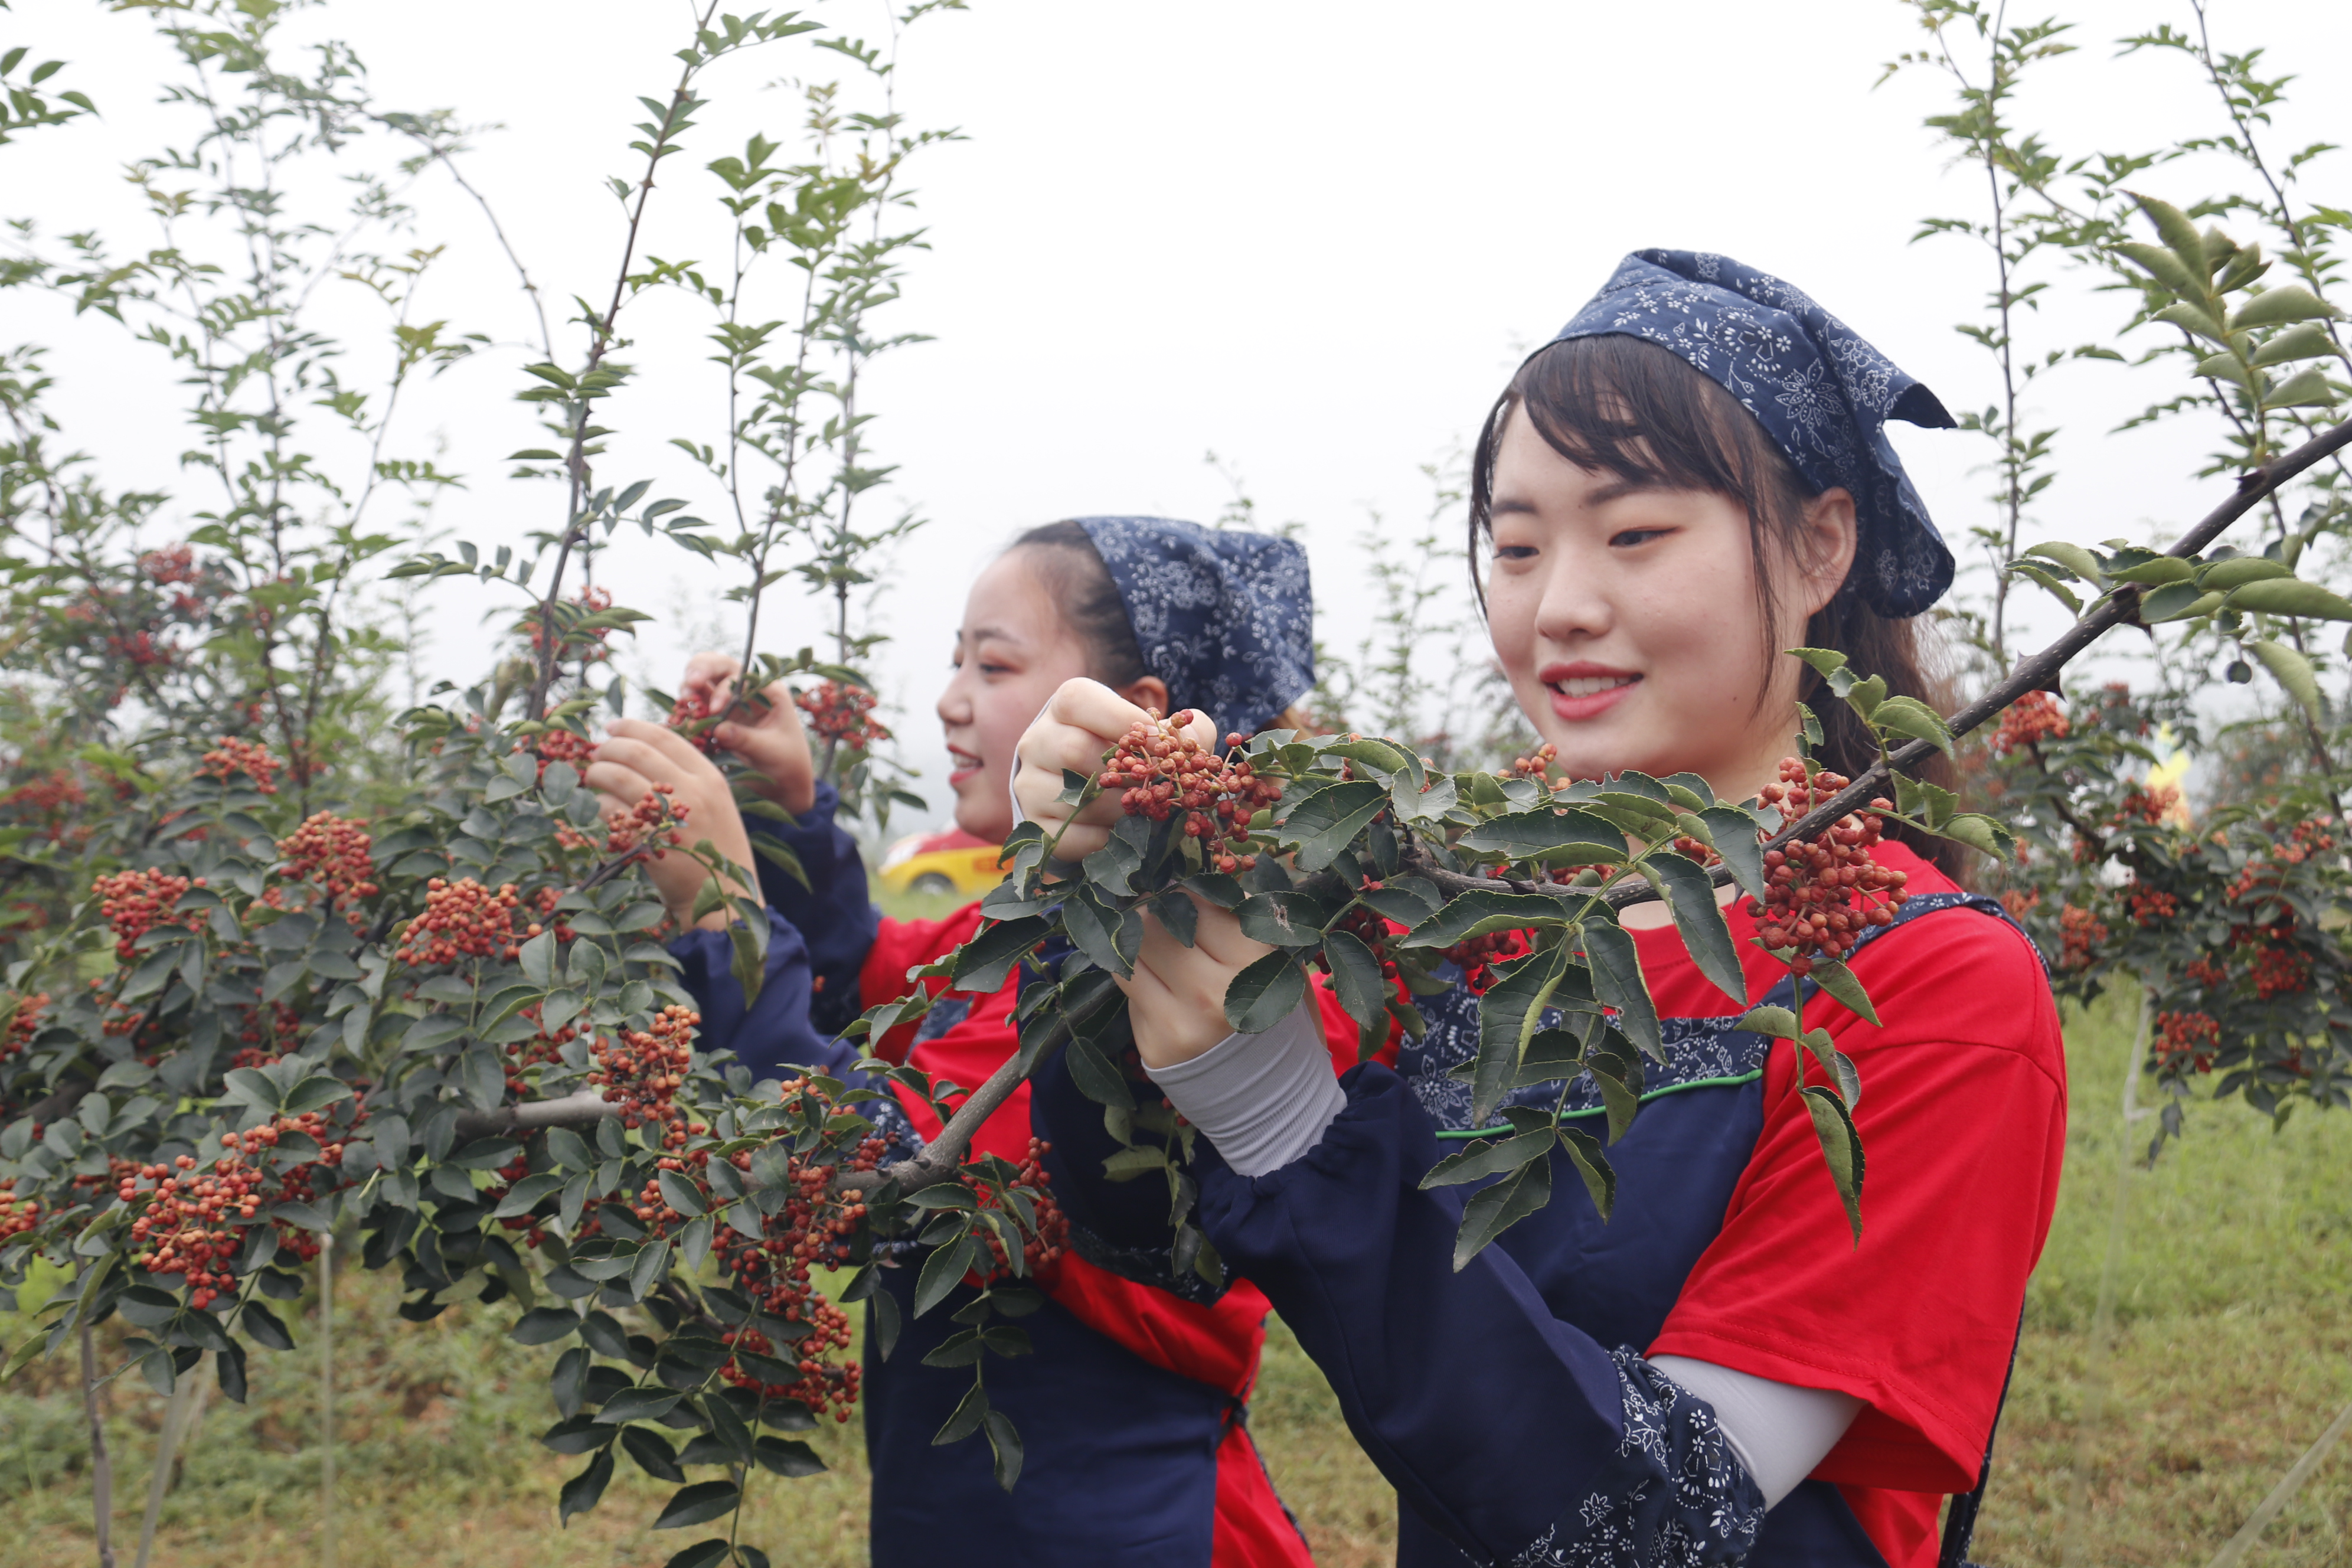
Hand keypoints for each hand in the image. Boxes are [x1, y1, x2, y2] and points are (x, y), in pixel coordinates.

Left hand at [586, 719, 761, 929]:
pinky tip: (599, 809)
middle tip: (597, 754)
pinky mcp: (649, 843)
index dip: (633, 726)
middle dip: (608, 748)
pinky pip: (610, 812)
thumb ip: (690, 779)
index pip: (664, 736)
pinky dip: (598, 806)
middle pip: (636, 752)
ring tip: (591, 778)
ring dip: (596, 773)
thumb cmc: (716, 851)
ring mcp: (671, 818)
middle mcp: (694, 792)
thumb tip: (644, 750)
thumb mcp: (716, 806)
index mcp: (710, 778)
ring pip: (618, 777)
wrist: (725, 900)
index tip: (613, 726)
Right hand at [681, 651, 816, 814]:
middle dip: (700, 670)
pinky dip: (688, 707)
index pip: (741, 675)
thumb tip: (718, 729)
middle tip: (689, 686)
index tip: (716, 710)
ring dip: (690, 687)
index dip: (724, 688)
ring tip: (682, 701)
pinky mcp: (718, 716)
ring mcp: (731, 701)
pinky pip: (698, 704)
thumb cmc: (788, 762)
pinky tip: (681, 716)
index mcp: (768, 691)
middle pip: (719, 666)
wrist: (786, 780)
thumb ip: (745, 739)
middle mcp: (747, 690)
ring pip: (704, 681)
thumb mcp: (770, 751)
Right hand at [1013, 679, 1216, 860]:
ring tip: (1147, 814)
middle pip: (1074, 750)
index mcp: (1066, 707)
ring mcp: (1029, 784)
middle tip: (1158, 787)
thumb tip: (1189, 744)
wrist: (1086, 785)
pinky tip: (1124, 835)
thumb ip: (1181, 730)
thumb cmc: (1128, 750)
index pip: (1081, 701)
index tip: (1159, 742)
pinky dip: (1104, 840)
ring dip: (1119, 810)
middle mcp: (1037, 741)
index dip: (1122, 720)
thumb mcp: (1153, 730)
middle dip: (1125, 773)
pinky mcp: (1035, 823)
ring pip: (1072, 796)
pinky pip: (1068, 835)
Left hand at [1119, 894, 1274, 1068]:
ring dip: (1134, 939)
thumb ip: (1239, 919)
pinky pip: (1128, 986)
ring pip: (1131, 952)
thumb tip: (1185, 880)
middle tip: (1154, 910)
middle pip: (1156, 924)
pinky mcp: (1154, 1043)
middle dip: (1152, 912)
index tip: (1178, 892)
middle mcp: (1214, 991)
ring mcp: (1180, 1020)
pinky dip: (1134, 972)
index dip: (1183, 892)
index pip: (1196, 902)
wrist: (1269, 1087)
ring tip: (1147, 938)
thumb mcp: (1276, 958)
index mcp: (1253, 961)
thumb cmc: (1272, 1009)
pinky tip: (1151, 975)